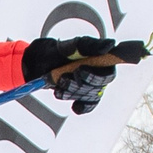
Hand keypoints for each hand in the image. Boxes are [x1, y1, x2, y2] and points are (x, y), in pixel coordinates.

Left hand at [20, 35, 149, 113]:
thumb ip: (91, 45)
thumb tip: (110, 45)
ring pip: (88, 96)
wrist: (42, 64)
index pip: (109, 72)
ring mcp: (92, 87)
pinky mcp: (83, 97)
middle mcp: (100, 74)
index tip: (80, 70)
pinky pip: (87, 107)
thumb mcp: (72, 45)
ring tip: (59, 82)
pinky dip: (79, 106)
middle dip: (78, 84)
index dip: (96, 76)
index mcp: (103, 60)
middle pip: (97, 87)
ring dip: (71, 91)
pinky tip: (73, 105)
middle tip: (63, 77)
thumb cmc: (60, 52)